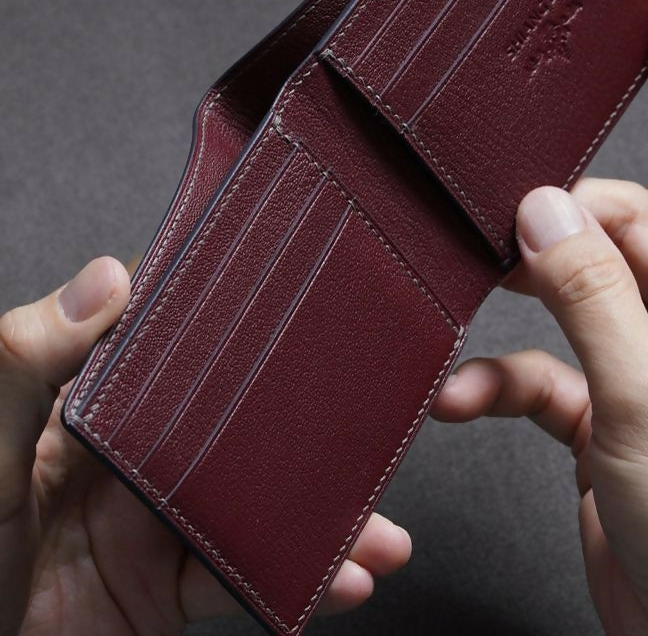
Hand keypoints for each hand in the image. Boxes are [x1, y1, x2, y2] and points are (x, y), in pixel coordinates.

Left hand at [1, 259, 410, 634]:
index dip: (251, 324)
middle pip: (246, 424)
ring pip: (262, 502)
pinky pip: (242, 578)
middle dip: (322, 422)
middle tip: (393, 413)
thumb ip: (28, 360)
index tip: (320, 303)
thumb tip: (108, 276)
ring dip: (331, 515)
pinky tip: (344, 579)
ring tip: (385, 529)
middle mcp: (135, 454)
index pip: (184, 345)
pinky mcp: (163, 590)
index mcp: (95, 402)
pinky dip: (301, 580)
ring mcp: (154, 522)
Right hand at [432, 0, 647, 635]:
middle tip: (500, 216)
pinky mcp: (608, 408)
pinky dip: (501, 379)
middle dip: (560, 218)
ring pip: (573, 289)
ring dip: (519, 300)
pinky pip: (544, 369)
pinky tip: (463, 398)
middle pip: (624, 222)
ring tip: (470, 295)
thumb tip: (542, 215)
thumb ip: (591, 298)